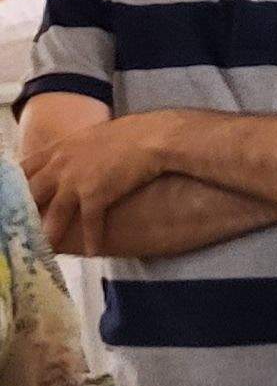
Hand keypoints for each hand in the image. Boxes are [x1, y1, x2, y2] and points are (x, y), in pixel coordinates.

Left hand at [21, 116, 174, 243]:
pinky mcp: (96, 195)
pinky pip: (89, 222)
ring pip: (54, 213)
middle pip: (32, 194)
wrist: (153, 137)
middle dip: (25, 212)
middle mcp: (60, 166)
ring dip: (50, 233)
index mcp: (58, 149)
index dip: (15, 185)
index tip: (14, 198)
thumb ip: (74, 150)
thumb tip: (73, 159)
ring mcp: (76, 181)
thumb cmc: (128, 134)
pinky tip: (93, 252)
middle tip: (24, 226)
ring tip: (47, 247)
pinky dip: (91, 239)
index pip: (23, 169)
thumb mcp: (90, 136)